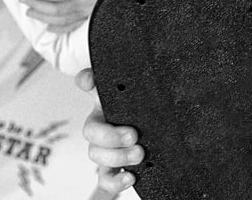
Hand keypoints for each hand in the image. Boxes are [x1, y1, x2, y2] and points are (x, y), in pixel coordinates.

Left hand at [22, 0, 120, 33]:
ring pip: (58, 20)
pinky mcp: (90, 20)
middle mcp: (82, 6)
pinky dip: (57, 29)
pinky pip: (71, 28)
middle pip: (52, 8)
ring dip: (41, 16)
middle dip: (35, 4)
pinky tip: (48, 27)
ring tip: (29, 11)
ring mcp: (85, 15)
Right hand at [75, 68, 142, 193]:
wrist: (165, 134)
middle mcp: (103, 122)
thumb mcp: (151, 94)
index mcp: (108, 100)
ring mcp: (105, 147)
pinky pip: (105, 179)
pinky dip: (115, 181)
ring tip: (140, 154)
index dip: (86, 80)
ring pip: (95, 155)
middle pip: (91, 130)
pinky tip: (131, 177)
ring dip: (117, 157)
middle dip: (110, 136)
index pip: (90, 83)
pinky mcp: (113, 169)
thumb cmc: (154, 110)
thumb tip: (137, 69)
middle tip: (134, 136)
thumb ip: (145, 81)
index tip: (89, 82)